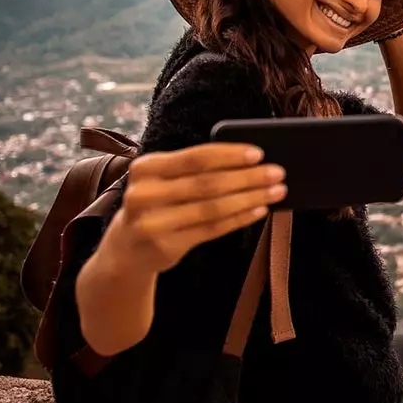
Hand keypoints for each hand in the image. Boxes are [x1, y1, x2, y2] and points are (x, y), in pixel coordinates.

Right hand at [98, 143, 285, 277]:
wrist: (125, 249)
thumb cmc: (156, 203)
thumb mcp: (162, 180)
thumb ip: (194, 169)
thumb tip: (250, 160)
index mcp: (145, 168)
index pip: (195, 158)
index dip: (229, 155)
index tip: (259, 153)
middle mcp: (144, 194)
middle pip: (208, 183)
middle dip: (248, 177)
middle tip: (278, 172)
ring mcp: (153, 223)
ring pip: (213, 208)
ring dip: (250, 198)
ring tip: (277, 192)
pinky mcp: (166, 246)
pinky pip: (211, 229)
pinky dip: (239, 219)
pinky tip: (259, 210)